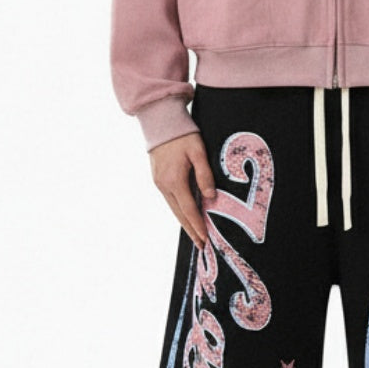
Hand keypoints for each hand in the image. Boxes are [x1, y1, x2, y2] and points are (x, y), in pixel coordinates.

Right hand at [149, 131, 216, 248]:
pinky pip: (170, 200)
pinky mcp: (158, 178)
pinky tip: (185, 215)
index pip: (189, 209)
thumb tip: (210, 197)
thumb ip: (205, 175)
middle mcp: (164, 185)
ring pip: (173, 208)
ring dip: (185, 222)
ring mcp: (159, 183)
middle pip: (179, 214)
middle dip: (191, 230)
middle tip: (201, 245)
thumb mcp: (198, 152)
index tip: (205, 239)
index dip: (198, 225)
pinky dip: (179, 211)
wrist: (160, 122)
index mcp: (175, 181)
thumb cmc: (182, 134)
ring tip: (195, 235)